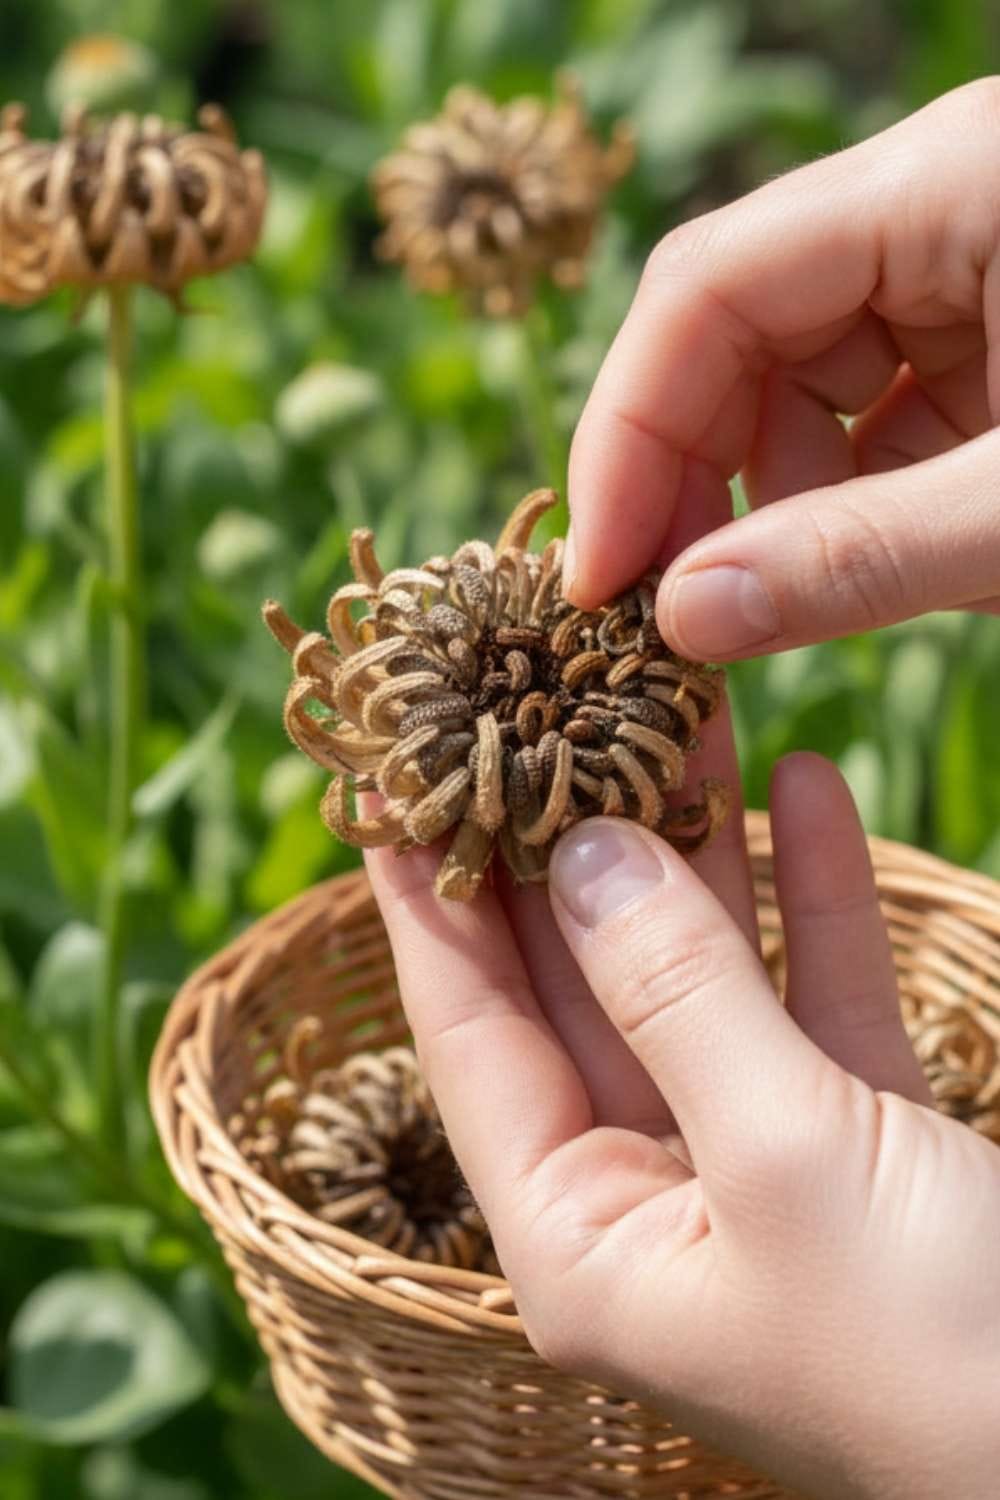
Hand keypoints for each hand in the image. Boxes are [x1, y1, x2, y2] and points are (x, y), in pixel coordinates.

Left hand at [364, 753, 999, 1499]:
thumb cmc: (937, 1356)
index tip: (399, 778)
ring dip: (700, 843)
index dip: (430, 903)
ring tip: (674, 707)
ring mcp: (756, 1160)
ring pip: (705, 971)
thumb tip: (583, 856)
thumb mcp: (783, 1159)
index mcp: (580, 1237)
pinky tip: (804, 780)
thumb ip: (678, 996)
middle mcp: (649, 1194)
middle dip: (574, 843)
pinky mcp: (861, 1135)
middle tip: (540, 707)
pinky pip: (815, 992)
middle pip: (586, 984)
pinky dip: (813, 894)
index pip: (470, 1038)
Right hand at [567, 78, 999, 657]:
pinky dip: (867, 504)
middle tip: (681, 617)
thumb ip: (862, 559)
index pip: (706, 287)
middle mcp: (935, 210)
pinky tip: (903, 562)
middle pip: (738, 335)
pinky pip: (881, 418)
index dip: (626, 439)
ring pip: (804, 387)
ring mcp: (966, 274)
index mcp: (943, 186)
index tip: (598, 580)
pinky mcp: (993, 341)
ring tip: (822, 597)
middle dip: (699, 483)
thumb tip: (684, 620)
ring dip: (789, 505)